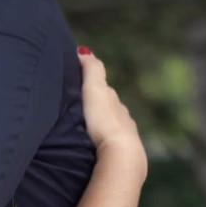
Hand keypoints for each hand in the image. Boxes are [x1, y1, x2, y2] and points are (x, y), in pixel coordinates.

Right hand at [78, 48, 146, 180]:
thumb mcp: (96, 90)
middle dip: (97, 108)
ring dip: (100, 127)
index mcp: (116, 103)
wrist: (121, 154)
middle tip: (80, 109)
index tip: (80, 87)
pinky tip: (95, 147)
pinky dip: (103, 142)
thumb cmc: (105, 121)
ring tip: (85, 130)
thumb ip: (92, 70)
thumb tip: (85, 50)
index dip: (93, 87)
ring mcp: (125, 137)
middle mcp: (124, 118)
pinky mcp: (123, 155)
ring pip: (111, 127)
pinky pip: (111, 144)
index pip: (105, 91)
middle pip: (109, 109)